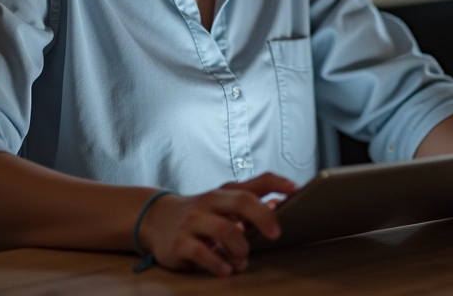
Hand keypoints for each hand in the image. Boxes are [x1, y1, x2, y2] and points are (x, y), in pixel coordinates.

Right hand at [138, 172, 295, 275]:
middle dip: (262, 216)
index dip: (278, 183)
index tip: (297, 189)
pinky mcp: (179, 242)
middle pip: (241, 200)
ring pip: (224, 229)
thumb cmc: (200, 213)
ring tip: (243, 261)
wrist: (155, 219)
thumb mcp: (223, 206)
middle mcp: (210, 202)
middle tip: (276, 234)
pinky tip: (226, 270)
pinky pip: (201, 252)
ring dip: (240, 248)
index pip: (256, 181)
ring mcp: (194, 221)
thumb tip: (279, 206)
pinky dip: (218, 263)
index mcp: (225, 192)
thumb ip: (249, 205)